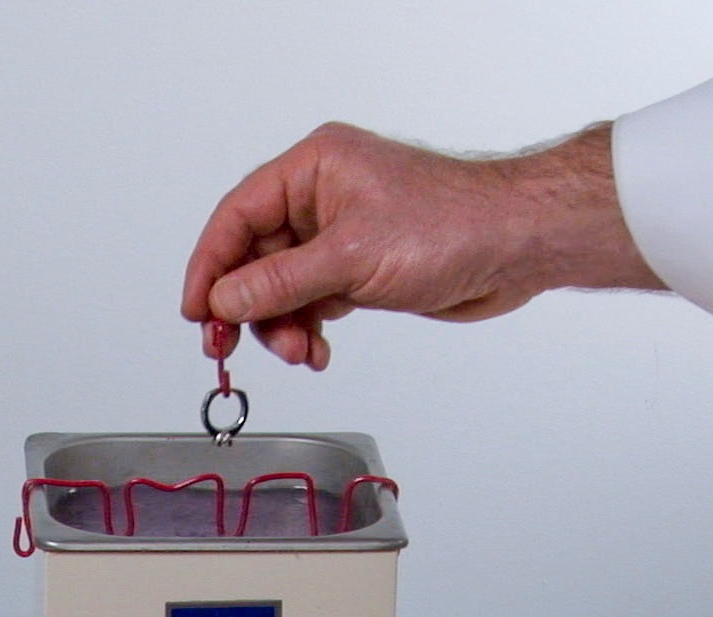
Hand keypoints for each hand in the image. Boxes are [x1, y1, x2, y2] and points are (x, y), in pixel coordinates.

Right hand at [181, 122, 663, 368]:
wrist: (516, 246)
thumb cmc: (455, 222)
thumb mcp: (352, 257)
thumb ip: (281, 283)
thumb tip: (226, 300)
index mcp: (314, 169)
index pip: (237, 216)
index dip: (210, 265)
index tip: (195, 309)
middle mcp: (321, 198)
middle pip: (254, 257)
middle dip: (245, 306)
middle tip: (226, 346)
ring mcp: (340, 235)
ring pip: (281, 287)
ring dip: (280, 326)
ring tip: (297, 351)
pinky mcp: (360, 268)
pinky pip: (312, 301)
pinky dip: (307, 329)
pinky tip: (316, 350)